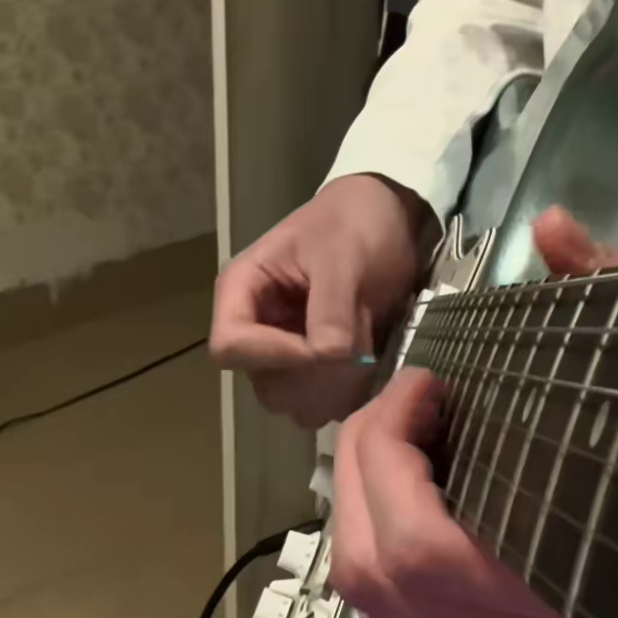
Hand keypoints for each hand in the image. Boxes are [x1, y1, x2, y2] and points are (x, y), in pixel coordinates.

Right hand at [210, 174, 433, 428]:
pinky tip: (371, 363)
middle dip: (310, 377)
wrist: (388, 217)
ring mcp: (285, 350)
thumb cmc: (354, 224)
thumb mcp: (342, 256)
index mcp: (241, 291)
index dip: (274, 355)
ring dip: (332, 388)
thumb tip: (327, 356)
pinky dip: (347, 392)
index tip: (324, 347)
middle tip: (355, 350)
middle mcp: (255, 327)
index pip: (229, 346)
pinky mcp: (314, 365)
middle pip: (262, 382)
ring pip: (291, 399)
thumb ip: (330, 306)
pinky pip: (320, 400)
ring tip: (365, 351)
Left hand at [330, 207, 617, 617]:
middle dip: (364, 474)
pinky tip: (421, 501)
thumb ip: (609, 293)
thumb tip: (551, 228)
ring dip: (365, 518)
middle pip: (381, 583)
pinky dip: (388, 565)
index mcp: (593, 608)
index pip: (425, 554)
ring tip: (401, 444)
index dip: (392, 456)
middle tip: (399, 404)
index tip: (424, 383)